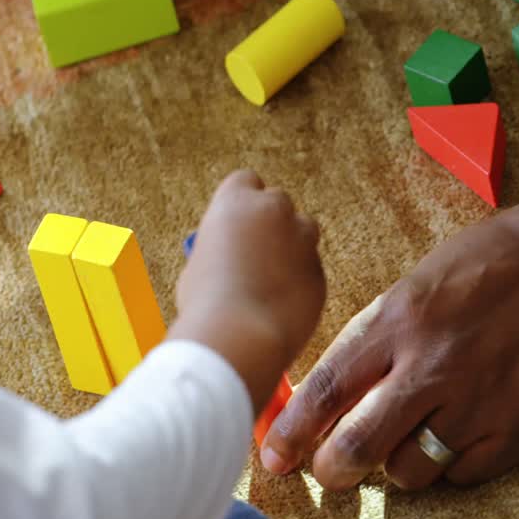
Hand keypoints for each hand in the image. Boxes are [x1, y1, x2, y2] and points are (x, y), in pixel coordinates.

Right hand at [170, 170, 325, 415]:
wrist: (239, 337)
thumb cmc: (206, 304)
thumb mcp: (199, 265)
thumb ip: (222, 248)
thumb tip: (231, 257)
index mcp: (236, 202)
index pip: (245, 181)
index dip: (242, 200)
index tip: (237, 221)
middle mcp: (273, 211)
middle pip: (278, 202)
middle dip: (271, 221)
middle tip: (256, 251)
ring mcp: (302, 240)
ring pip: (303, 232)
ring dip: (291, 248)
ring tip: (268, 282)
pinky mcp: (320, 271)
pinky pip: (310, 269)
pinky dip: (299, 281)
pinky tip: (279, 305)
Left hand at [259, 198, 518, 489]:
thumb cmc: (489, 263)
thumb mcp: (417, 284)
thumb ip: (375, 340)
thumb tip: (326, 392)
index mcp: (396, 322)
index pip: (325, 390)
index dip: (290, 433)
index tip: (271, 458)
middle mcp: (431, 367)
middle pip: (357, 446)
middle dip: (332, 471)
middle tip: (330, 472)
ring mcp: (478, 402)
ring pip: (409, 470)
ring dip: (400, 463)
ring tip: (412, 437)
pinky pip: (463, 475)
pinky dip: (453, 465)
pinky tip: (460, 434)